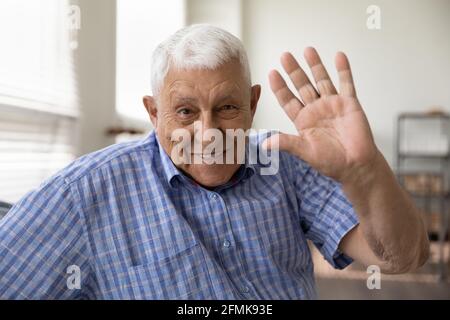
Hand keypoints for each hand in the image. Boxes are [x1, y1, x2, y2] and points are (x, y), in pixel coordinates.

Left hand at [263, 47, 378, 182]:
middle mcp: (316, 110)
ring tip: (307, 50)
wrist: (356, 165)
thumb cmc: (331, 162)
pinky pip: (346, 83)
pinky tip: (338, 56)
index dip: (280, 87)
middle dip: (293, 71)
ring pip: (322, 80)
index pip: (288, 100)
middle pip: (302, 86)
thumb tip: (264, 144)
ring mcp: (333, 105)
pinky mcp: (350, 104)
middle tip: (284, 56)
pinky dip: (343, 70)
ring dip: (315, 65)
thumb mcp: (305, 151)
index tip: (272, 73)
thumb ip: (286, 143)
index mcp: (303, 120)